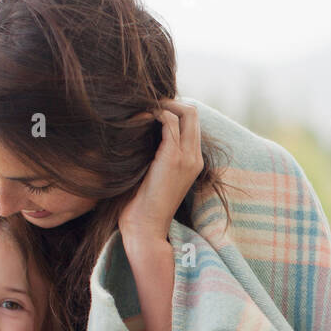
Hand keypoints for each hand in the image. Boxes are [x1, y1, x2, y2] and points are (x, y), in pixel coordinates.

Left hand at [117, 99, 202, 245]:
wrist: (145, 228)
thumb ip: (154, 155)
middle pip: (192, 112)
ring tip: (139, 109)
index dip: (172, 109)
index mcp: (193, 162)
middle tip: (144, 105)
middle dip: (169, 102)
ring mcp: (187, 157)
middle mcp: (195, 157)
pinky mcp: (173, 158)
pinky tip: (136, 118)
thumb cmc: (142, 206)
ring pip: (185, 112)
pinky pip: (169, 121)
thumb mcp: (153, 176)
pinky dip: (153, 113)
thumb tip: (139, 133)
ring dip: (161, 104)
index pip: (192, 122)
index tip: (149, 111)